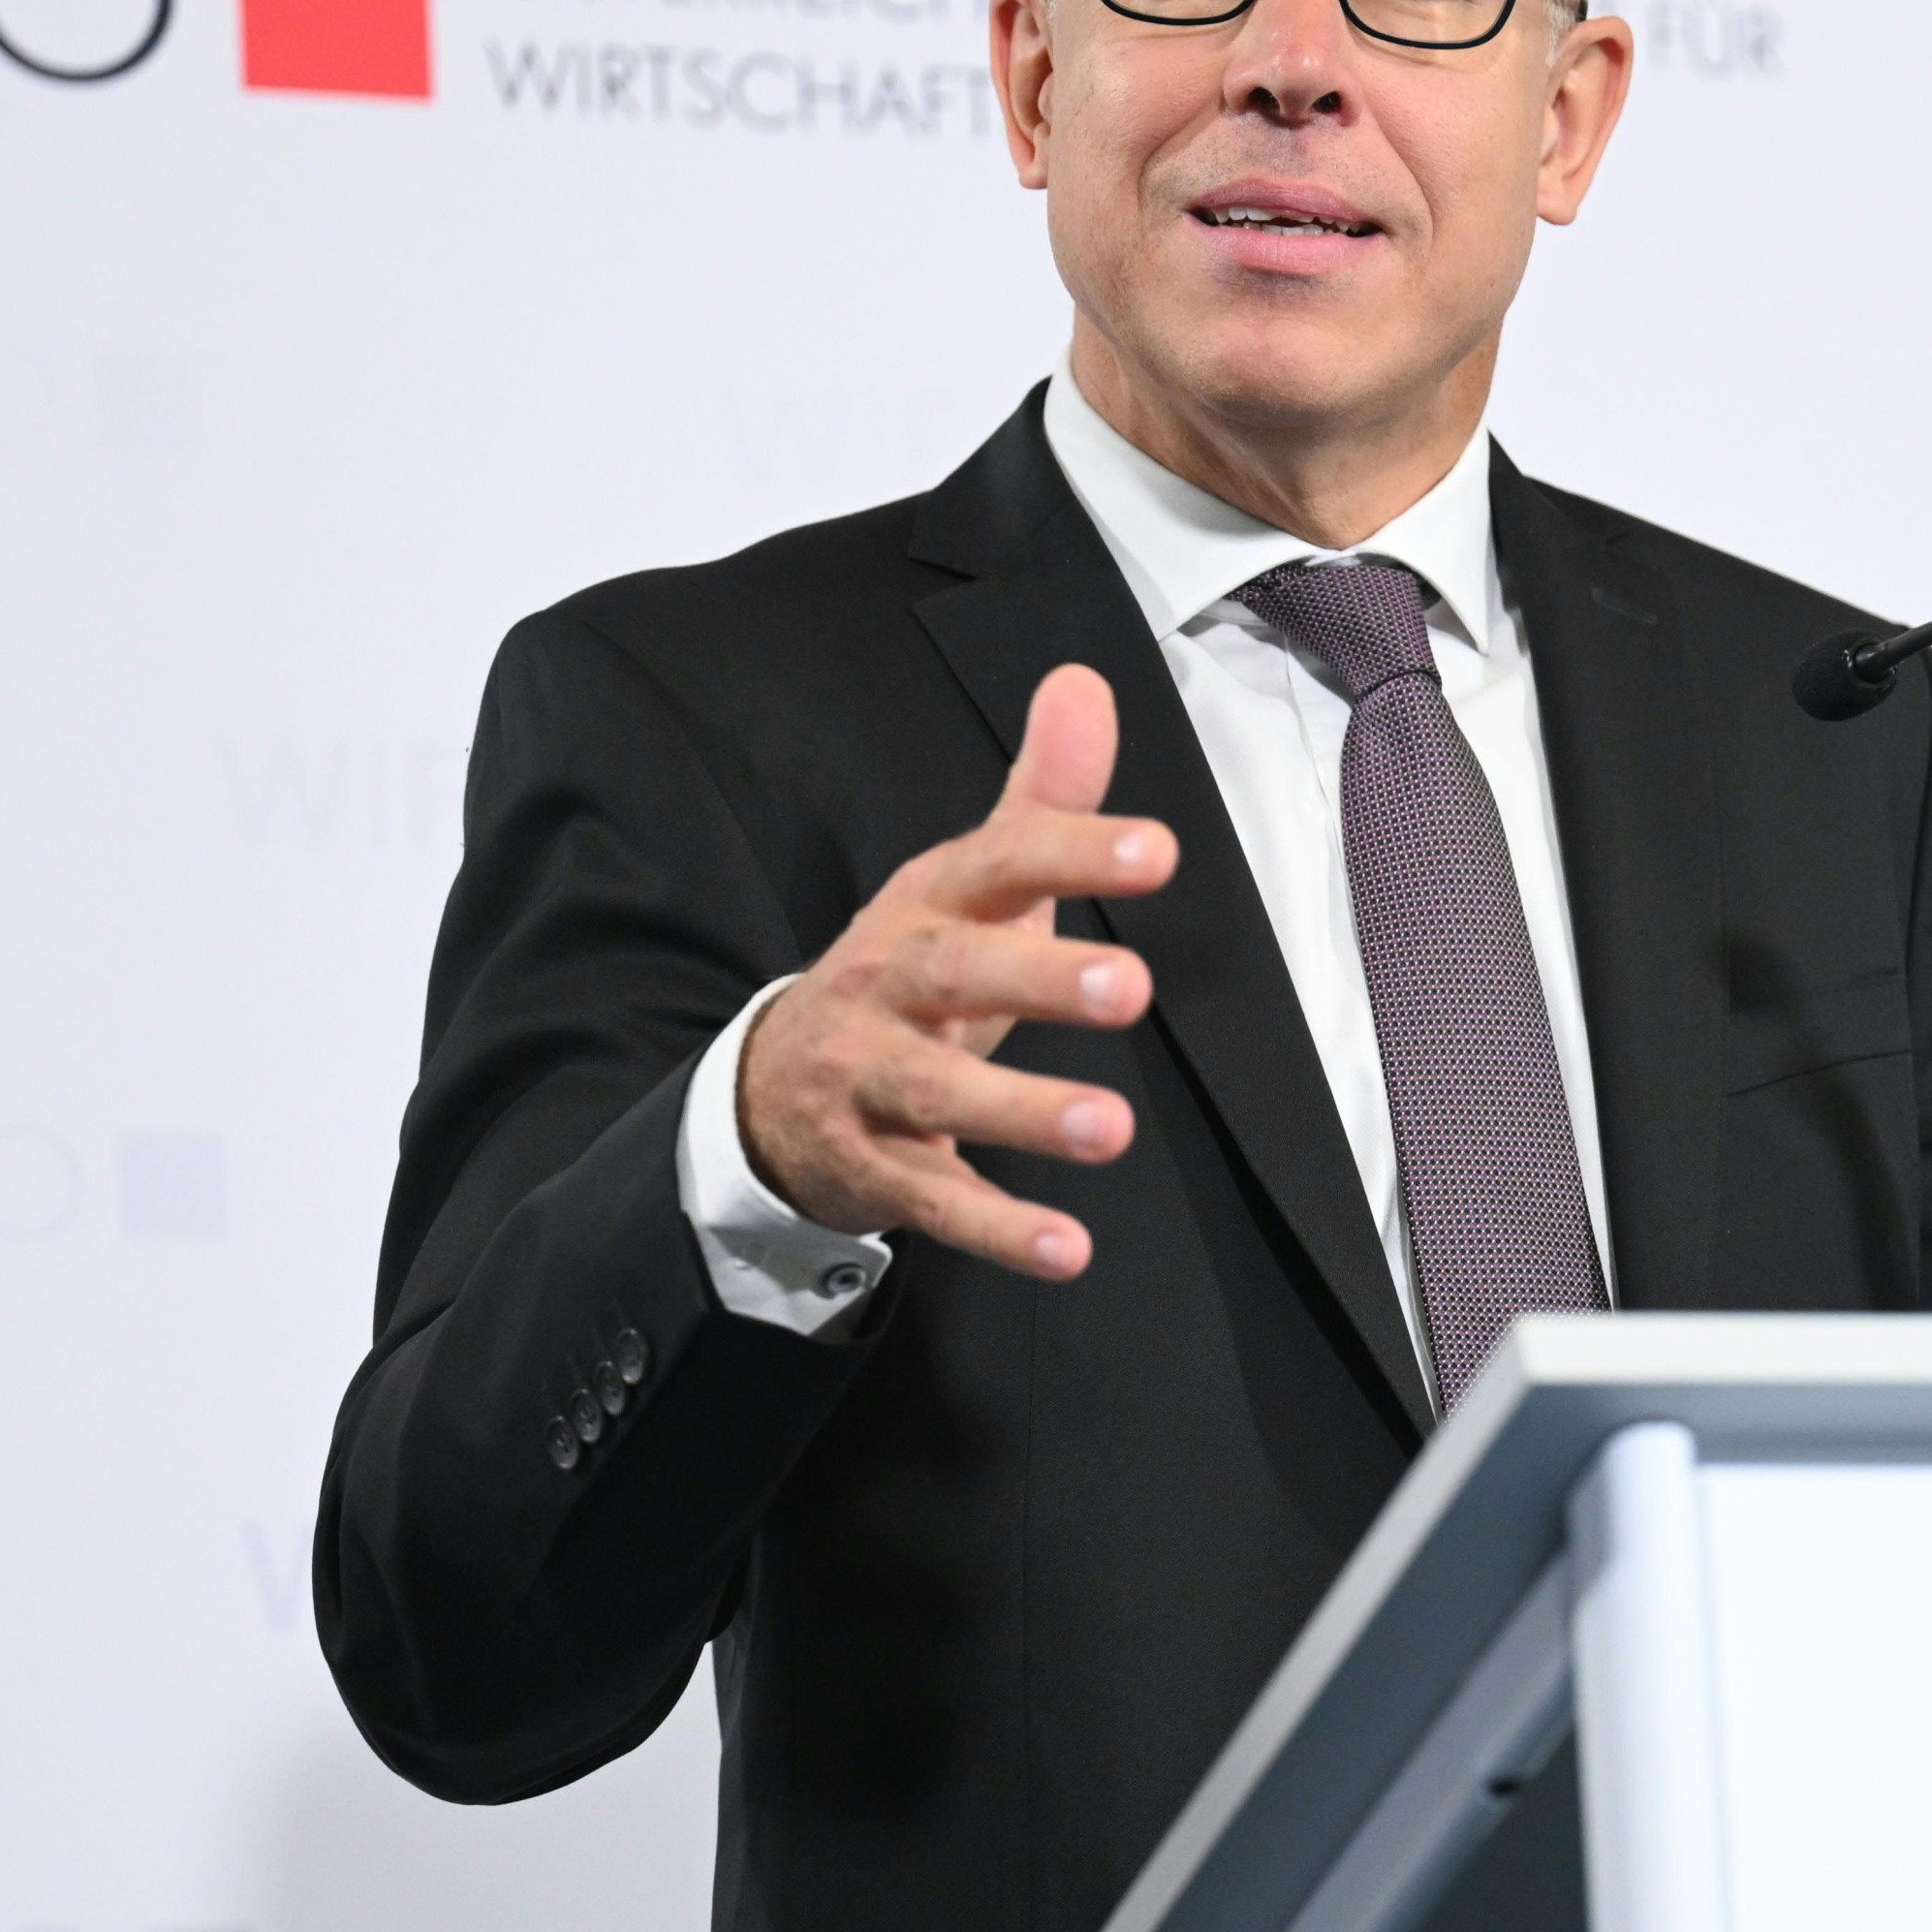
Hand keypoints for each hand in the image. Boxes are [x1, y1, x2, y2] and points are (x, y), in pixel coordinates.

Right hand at [736, 663, 1176, 1280]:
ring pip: (938, 1094)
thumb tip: (1084, 681)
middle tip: (1133, 992)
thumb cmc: (911, 976)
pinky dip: (999, 1229)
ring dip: (1022, 1113)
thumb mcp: (967, 887)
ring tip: (1110, 1129)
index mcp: (926, 907)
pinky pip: (934, 1200)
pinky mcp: (871, 1168)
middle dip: (1038, 979)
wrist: (773, 1090)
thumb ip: (1039, 800)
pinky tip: (1069, 1250)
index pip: (996, 864)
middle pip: (955, 973)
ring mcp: (870, 1080)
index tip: (1158, 852)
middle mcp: (890, 985)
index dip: (1072, 853)